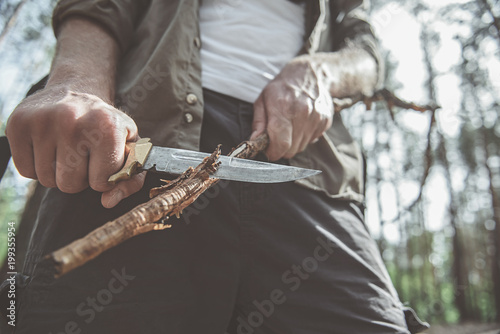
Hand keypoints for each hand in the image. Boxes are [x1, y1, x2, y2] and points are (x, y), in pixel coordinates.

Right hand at [6, 85, 144, 207]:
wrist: (75, 90)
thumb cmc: (105, 125)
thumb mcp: (128, 146)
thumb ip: (130, 178)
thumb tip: (109, 202)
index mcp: (107, 126)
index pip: (101, 183)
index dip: (103, 178)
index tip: (103, 161)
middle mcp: (73, 121)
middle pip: (70, 185)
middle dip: (79, 178)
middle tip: (82, 157)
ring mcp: (43, 121)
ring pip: (47, 181)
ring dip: (57, 173)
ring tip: (66, 151)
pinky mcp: (18, 124)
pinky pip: (26, 171)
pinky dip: (37, 167)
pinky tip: (48, 148)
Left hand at [250, 57, 333, 160]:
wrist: (309, 75)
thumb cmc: (282, 88)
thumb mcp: (262, 100)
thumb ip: (258, 122)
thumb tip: (254, 141)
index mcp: (283, 107)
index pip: (280, 143)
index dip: (272, 152)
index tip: (268, 150)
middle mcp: (302, 113)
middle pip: (291, 149)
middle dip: (281, 149)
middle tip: (277, 138)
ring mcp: (316, 117)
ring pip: (301, 147)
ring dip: (293, 143)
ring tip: (289, 128)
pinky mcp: (325, 121)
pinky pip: (312, 140)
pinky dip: (304, 137)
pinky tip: (300, 124)